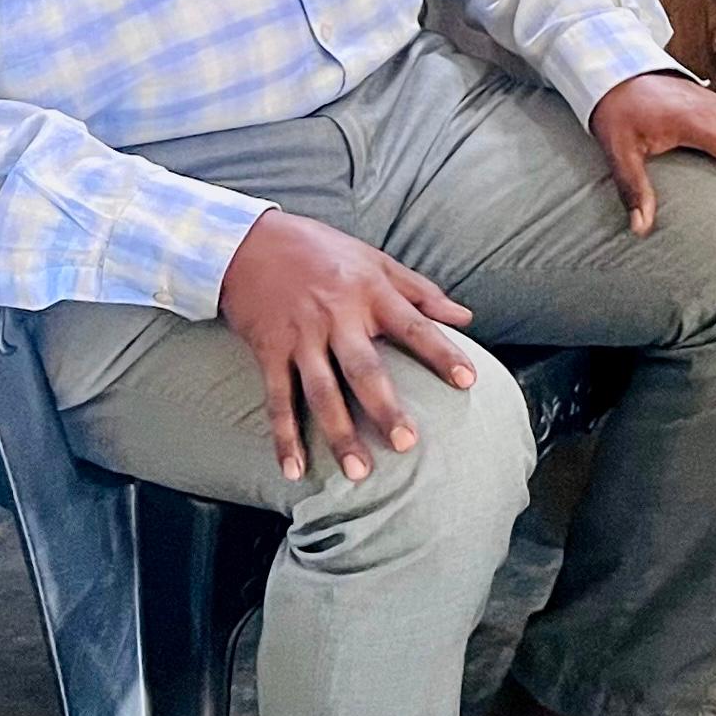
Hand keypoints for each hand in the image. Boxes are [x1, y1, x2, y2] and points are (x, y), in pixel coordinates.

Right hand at [215, 206, 479, 486]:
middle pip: (364, 368)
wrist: (248, 243)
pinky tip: (293, 469)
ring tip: (358, 472)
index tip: (468, 381)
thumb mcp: (376, 259)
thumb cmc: (322, 251)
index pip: (414, 326)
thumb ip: (421, 291)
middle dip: (385, 408)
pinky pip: (277, 399)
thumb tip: (466, 318)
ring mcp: (300, 337)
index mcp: (370, 292)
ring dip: (338, 434)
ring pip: (321, 392)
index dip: (442, 354)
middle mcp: (336, 316)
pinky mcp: (269, 351)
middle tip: (406, 444)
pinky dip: (283, 436)